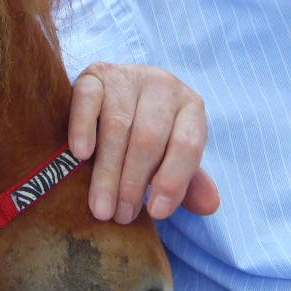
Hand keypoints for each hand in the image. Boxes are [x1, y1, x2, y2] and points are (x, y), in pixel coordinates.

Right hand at [68, 62, 220, 223]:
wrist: (118, 94)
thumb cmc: (149, 134)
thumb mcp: (172, 156)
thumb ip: (187, 181)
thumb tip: (210, 206)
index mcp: (190, 107)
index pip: (188, 144)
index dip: (173, 181)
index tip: (155, 214)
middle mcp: (163, 86)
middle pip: (149, 138)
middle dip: (134, 183)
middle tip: (120, 216)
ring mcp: (128, 77)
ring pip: (117, 124)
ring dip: (108, 171)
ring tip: (101, 207)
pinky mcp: (95, 74)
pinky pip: (88, 99)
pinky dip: (83, 127)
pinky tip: (80, 155)